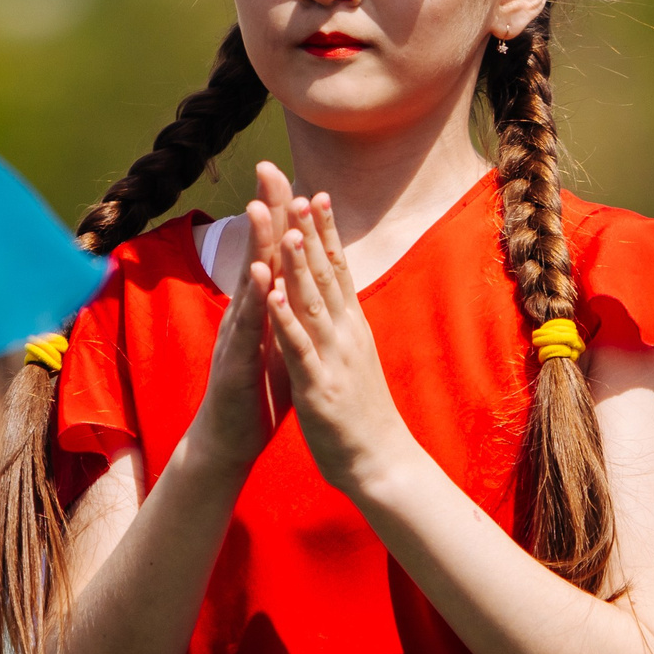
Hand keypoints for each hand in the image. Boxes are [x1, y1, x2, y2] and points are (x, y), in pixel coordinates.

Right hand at [184, 162, 294, 472]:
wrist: (229, 442)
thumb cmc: (256, 394)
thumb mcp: (278, 342)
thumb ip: (287, 310)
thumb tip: (304, 281)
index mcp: (261, 308)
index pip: (275, 252)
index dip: (283, 214)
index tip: (294, 174)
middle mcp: (245, 313)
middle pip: (258, 252)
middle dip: (264, 210)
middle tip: (269, 166)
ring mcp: (237, 335)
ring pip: (248, 283)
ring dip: (255, 245)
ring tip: (259, 207)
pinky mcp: (237, 362)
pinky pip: (247, 327)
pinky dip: (254, 301)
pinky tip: (259, 276)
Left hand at [261, 191, 413, 491]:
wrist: (381, 462)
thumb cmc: (363, 412)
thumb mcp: (353, 358)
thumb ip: (345, 326)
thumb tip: (341, 298)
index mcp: (351, 327)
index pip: (338, 270)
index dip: (326, 233)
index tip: (316, 195)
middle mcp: (346, 334)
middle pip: (327, 275)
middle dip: (312, 234)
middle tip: (301, 192)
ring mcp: (334, 358)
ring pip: (314, 303)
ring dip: (299, 265)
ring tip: (286, 228)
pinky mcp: (319, 385)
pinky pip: (298, 346)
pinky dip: (285, 318)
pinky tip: (272, 293)